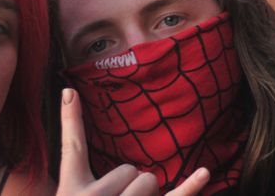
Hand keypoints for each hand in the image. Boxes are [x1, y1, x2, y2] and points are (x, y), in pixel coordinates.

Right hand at [56, 88, 209, 195]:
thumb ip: (86, 190)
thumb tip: (79, 124)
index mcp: (69, 193)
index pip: (71, 149)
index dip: (71, 118)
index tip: (70, 90)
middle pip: (131, 171)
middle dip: (135, 190)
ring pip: (149, 183)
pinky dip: (190, 187)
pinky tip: (205, 173)